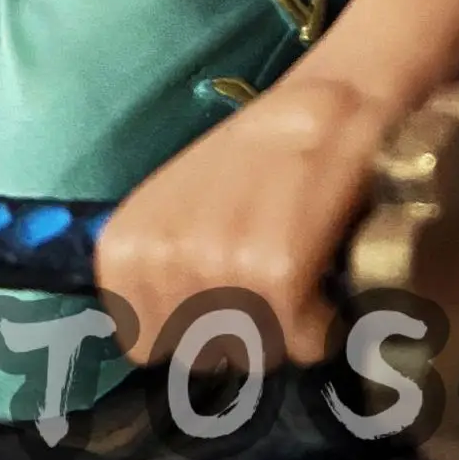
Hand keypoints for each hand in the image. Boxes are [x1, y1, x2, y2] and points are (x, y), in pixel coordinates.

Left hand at [94, 72, 398, 367]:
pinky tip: (327, 289)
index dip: (192, 327)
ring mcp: (219, 264)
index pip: (145, 343)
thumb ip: (160, 263)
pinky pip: (298, 341)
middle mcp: (164, 255)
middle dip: (240, 331)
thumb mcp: (180, 203)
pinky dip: (322, 328)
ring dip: (285, 329)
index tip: (223, 294)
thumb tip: (158, 338)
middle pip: (203, 353)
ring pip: (251, 352)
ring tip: (301, 277)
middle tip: (271, 280)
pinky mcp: (278, 271)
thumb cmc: (257, 159)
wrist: (330, 106)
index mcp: (128, 242)